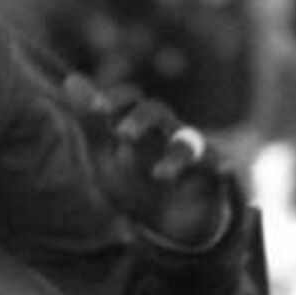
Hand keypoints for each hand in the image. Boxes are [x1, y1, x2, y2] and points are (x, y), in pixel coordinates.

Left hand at [62, 75, 231, 248]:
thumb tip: (70, 78)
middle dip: (140, 119)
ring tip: (159, 176)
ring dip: (174, 157)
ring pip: (185, 145)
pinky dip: (221, 164)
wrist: (171, 215)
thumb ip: (90, 117)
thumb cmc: (135, 174)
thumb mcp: (107, 148)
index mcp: (137, 124)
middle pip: (155, 112)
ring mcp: (189, 152)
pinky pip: (217, 166)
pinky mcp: (210, 175)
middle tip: (122, 135)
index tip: (95, 107)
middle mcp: (164, 132)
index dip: (113, 100)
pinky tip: (226, 167)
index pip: (127, 101)